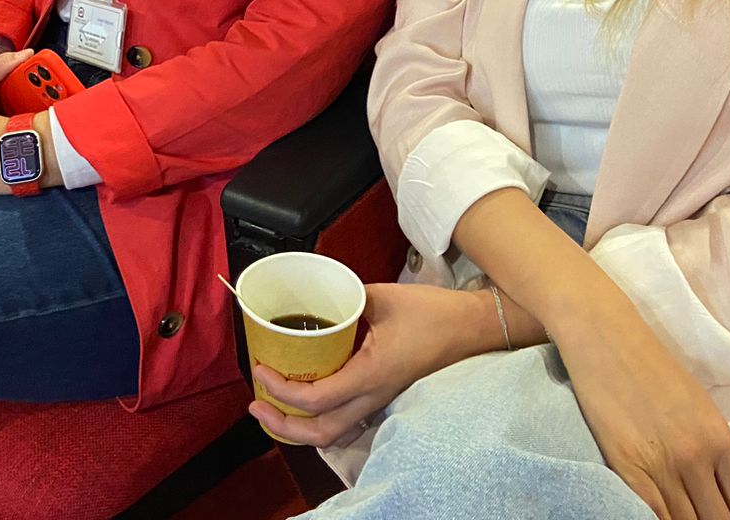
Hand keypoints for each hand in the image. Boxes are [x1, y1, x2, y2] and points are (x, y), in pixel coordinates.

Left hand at [248, 284, 497, 447]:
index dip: (282, 391)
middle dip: (282, 424)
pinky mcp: (385, 394)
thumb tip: (320, 299)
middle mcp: (374, 396)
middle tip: (257, 404)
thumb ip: (347, 299)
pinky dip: (319, 415)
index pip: (316, 398)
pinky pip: (346, 417)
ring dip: (299, 426)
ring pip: (333, 432)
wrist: (472, 328)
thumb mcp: (383, 298)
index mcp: (370, 374)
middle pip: (320, 432)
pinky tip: (306, 396)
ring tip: (274, 406)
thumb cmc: (434, 313)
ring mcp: (380, 400)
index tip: (260, 370)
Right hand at [555, 308, 729, 519]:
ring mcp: (661, 465)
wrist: (604, 337)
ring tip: (683, 519)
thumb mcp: (696, 405)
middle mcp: (697, 457)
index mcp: (719, 438)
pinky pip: (650, 515)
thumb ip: (712, 448)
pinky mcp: (626, 467)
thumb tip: (721, 490)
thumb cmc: (649, 364)